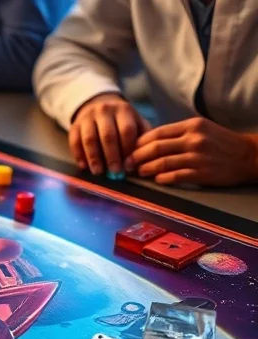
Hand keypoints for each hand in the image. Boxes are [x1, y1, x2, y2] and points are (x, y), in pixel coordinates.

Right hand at [69, 93, 150, 174]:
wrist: (99, 104)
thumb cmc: (121, 120)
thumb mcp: (136, 121)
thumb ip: (142, 137)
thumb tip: (141, 160)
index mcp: (123, 110)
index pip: (126, 130)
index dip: (127, 149)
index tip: (129, 165)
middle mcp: (104, 110)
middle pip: (108, 135)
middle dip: (112, 156)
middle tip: (115, 172)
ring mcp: (87, 117)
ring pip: (90, 139)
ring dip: (94, 157)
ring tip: (98, 171)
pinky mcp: (75, 124)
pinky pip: (74, 141)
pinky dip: (79, 155)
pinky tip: (84, 166)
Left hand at [127, 117, 257, 185]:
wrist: (248, 155)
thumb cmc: (220, 142)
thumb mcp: (200, 129)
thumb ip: (177, 133)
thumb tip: (148, 141)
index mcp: (191, 126)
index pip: (157, 133)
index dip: (139, 142)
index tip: (128, 149)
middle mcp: (193, 140)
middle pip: (155, 148)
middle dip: (136, 157)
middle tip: (127, 163)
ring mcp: (197, 157)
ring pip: (162, 163)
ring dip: (146, 169)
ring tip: (138, 172)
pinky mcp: (202, 173)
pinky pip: (175, 176)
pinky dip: (162, 178)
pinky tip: (156, 179)